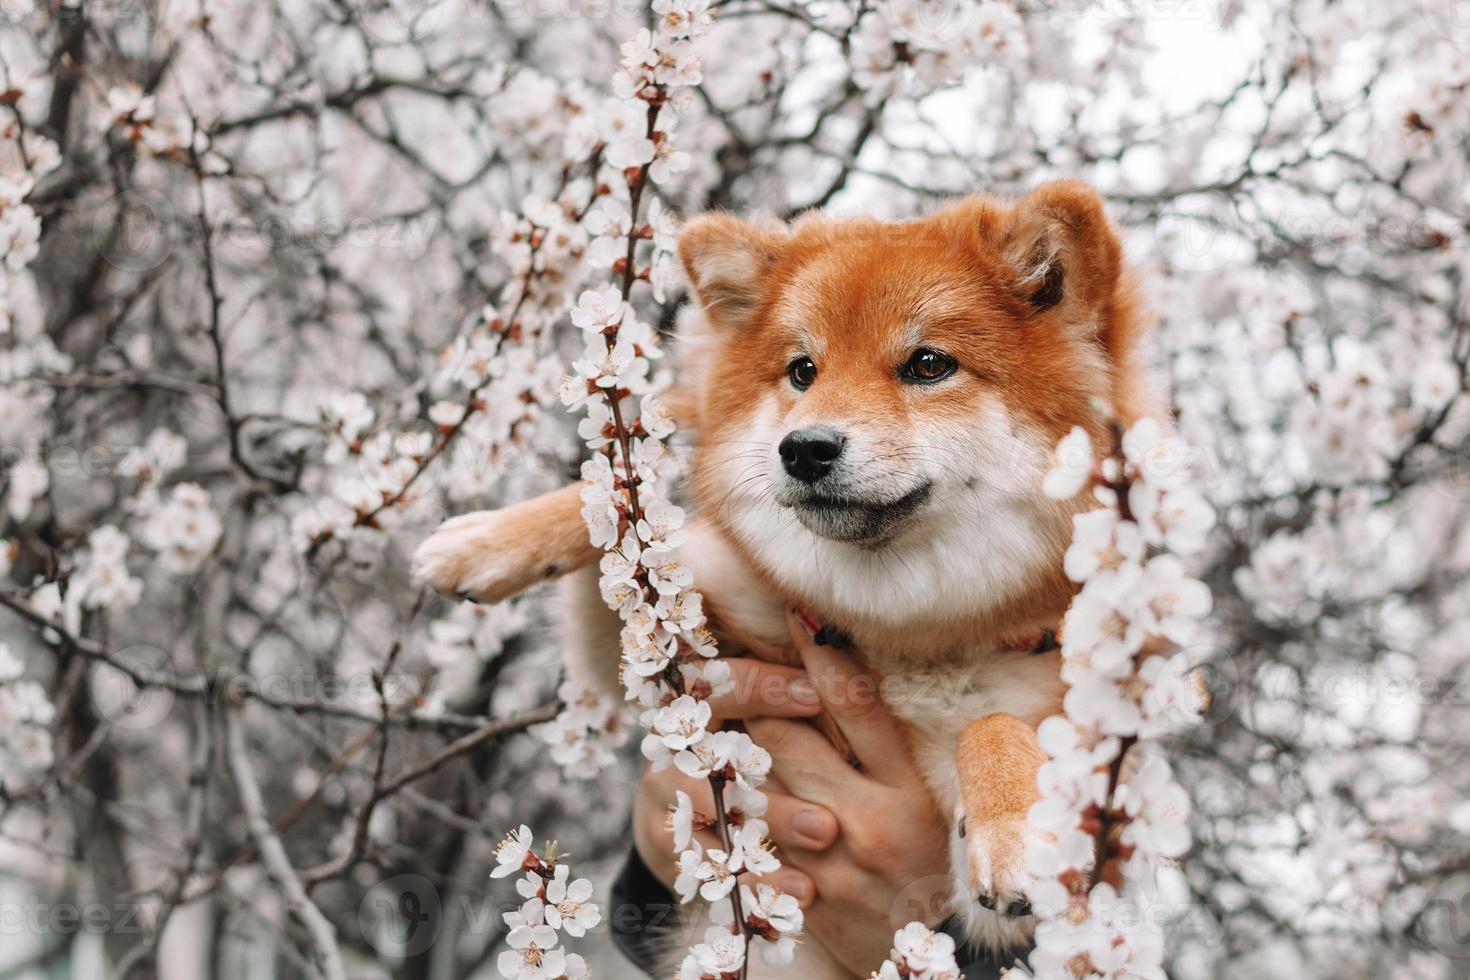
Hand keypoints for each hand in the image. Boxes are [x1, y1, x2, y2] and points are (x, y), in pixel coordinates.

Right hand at [632, 654, 840, 902]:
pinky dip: (759, 877)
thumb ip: (787, 698)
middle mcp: (672, 740)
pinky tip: (802, 887)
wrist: (687, 822)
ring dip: (771, 818)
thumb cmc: (743, 753)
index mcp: (695, 698)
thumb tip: (842, 657)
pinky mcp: (664, 841)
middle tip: (826, 758)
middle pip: (711, 744)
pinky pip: (710, 862)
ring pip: (712, 805)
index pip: (717, 681)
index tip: (815, 694)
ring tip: (825, 832)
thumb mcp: (757, 718)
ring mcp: (663, 791)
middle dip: (772, 748)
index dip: (763, 686)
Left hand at [742, 610, 952, 974]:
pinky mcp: (800, 898)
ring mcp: (829, 863)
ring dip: (731, 747)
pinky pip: (748, 842)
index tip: (797, 606)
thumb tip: (846, 660)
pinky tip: (711, 784)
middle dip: (755, 699)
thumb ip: (887, 737)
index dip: (820, 650)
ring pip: (755, 783)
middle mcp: (869, 821)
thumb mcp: (928, 796)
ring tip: (709, 713)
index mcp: (909, 789)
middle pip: (785, 737)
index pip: (856, 701)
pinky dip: (728, 809)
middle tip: (730, 660)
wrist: (936, 958)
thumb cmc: (933, 860)